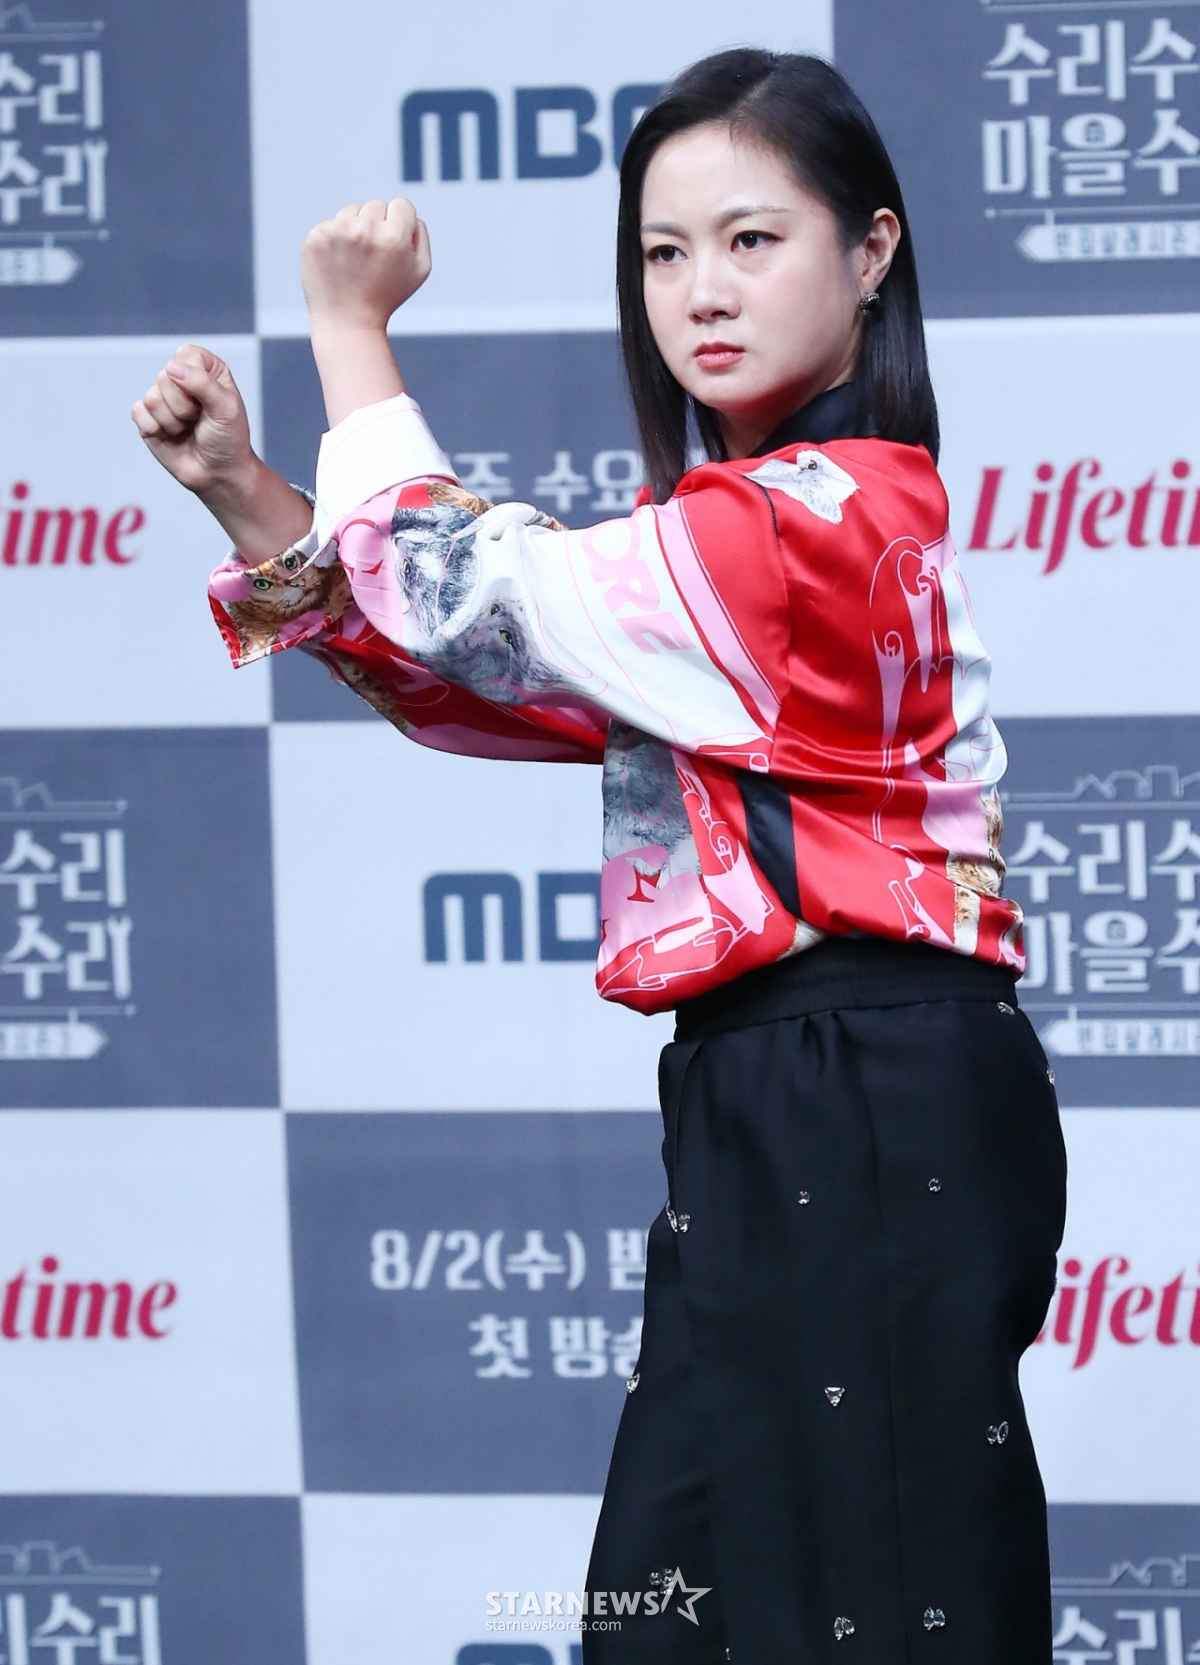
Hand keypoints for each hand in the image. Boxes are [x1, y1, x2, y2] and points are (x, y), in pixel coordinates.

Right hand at [131, 344, 254, 496]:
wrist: (219, 474)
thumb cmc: (229, 439)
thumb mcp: (227, 409)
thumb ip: (203, 383)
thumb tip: (171, 367)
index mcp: (206, 368)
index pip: (186, 355)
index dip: (194, 378)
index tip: (211, 399)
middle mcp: (182, 378)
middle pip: (165, 377)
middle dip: (184, 406)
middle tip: (199, 420)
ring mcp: (163, 397)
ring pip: (152, 397)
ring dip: (173, 421)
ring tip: (188, 429)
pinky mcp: (147, 417)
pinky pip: (139, 412)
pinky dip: (156, 429)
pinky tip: (171, 436)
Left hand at [301, 198, 430, 332]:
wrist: (348, 322)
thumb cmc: (387, 296)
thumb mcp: (419, 270)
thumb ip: (420, 235)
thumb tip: (408, 213)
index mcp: (394, 236)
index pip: (402, 205)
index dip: (401, 224)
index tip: (393, 244)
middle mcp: (365, 230)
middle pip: (377, 205)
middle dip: (378, 226)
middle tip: (373, 257)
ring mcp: (337, 232)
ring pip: (352, 210)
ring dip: (356, 229)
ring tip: (356, 260)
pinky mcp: (316, 237)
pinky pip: (331, 224)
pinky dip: (335, 240)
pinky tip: (338, 263)